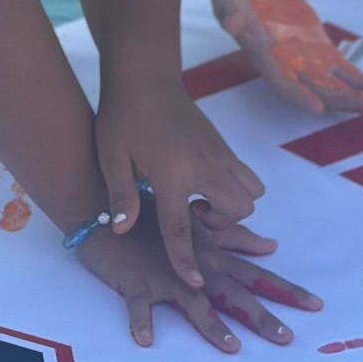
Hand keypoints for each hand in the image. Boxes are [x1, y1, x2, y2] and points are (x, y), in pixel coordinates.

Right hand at [80, 215, 320, 352]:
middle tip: (287, 338)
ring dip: (212, 325)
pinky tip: (145, 339)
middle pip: (234, 295)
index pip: (256, 276)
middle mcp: (196, 269)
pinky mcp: (135, 283)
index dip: (285, 290)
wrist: (106, 206)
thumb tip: (271, 246)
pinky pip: (138, 306)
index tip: (314, 305)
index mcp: (212, 257)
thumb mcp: (197, 224)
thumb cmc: (153, 216)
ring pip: (194, 303)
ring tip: (232, 347)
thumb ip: (235, 238)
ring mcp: (166, 276)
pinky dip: (141, 321)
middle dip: (261, 317)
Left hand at [95, 72, 269, 286]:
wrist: (145, 78)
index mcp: (172, 173)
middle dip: (219, 224)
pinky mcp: (224, 146)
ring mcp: (220, 154)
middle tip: (188, 212)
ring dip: (231, 206)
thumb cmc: (122, 117)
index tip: (195, 283)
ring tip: (198, 199)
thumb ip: (119, 195)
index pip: (181, 227)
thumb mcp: (111, 157)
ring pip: (251, 194)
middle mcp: (204, 165)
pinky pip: (247, 177)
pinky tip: (202, 183)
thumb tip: (120, 228)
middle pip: (237, 211)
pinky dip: (233, 189)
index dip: (185, 259)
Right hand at [212, 0, 362, 117]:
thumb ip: (231, 14)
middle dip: (346, 101)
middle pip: (320, 94)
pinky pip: (352, 76)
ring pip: (341, 90)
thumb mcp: (229, 1)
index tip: (317, 109)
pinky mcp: (327, 56)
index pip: (283, 85)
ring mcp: (312, 65)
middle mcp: (291, 70)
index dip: (298, 98)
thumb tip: (231, 24)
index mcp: (268, 60)